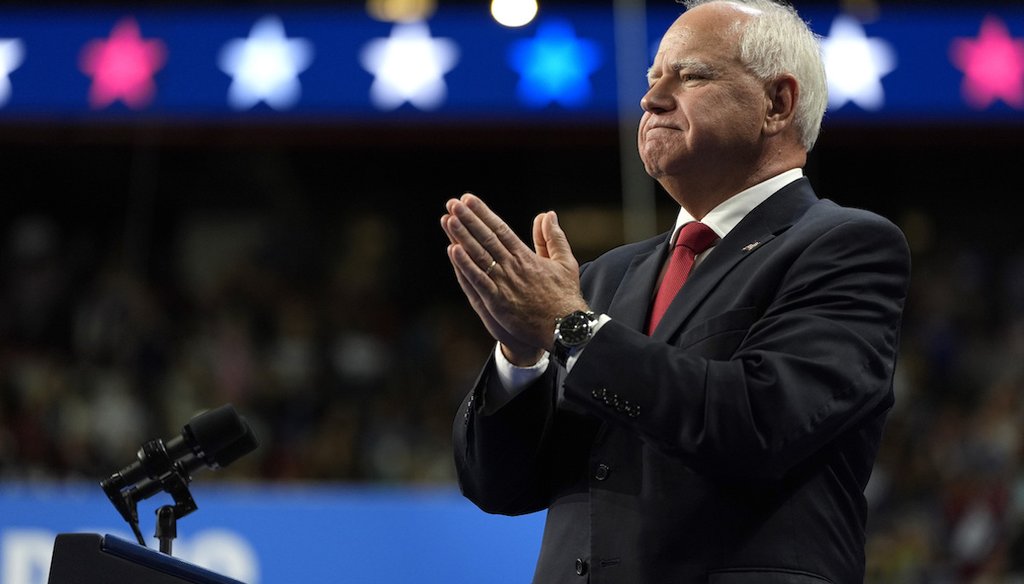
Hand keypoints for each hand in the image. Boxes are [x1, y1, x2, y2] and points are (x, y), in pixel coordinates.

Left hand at [441, 193, 587, 363]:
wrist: (565, 327)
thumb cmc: (565, 296)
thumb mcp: (565, 261)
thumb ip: (552, 237)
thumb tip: (547, 214)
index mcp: (526, 257)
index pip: (500, 229)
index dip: (483, 213)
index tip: (469, 200)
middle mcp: (513, 267)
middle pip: (486, 238)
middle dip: (468, 219)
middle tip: (453, 203)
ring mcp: (504, 284)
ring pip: (479, 256)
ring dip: (462, 237)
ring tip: (449, 219)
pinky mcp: (498, 302)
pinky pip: (478, 281)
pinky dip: (465, 265)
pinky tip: (453, 250)